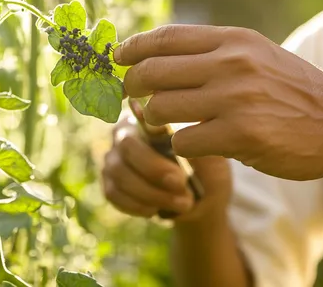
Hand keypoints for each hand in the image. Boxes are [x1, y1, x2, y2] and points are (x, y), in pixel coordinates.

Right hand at [101, 99, 231, 222]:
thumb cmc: (208, 169)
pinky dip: (137, 205)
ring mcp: (114, 159)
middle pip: (128, 146)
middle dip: (155, 168)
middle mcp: (125, 132)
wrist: (203, 202)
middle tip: (182, 183)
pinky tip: (157, 209)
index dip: (155, 130)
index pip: (142, 114)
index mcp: (151, 116)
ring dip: (151, 192)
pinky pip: (114, 194)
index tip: (179, 149)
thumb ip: (198, 142)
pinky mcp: (110, 184)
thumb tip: (188, 130)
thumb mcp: (211, 155)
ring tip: (182, 203)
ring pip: (120, 173)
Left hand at [114, 25, 322, 180]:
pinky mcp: (240, 134)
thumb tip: (160, 54)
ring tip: (162, 125)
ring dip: (153, 120)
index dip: (132, 47)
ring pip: (160, 107)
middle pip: (152, 71)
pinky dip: (180, 146)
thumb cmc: (295, 90)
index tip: (116, 58)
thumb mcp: (258, 54)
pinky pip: (183, 141)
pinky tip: (194, 146)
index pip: (165, 37)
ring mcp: (235, 98)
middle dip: (132, 86)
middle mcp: (231, 62)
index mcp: (233, 39)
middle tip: (132, 98)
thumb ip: (215, 51)